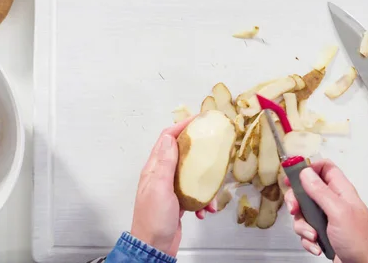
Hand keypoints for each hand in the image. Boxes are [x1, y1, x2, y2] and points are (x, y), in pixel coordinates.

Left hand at [131, 118, 215, 256]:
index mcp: (154, 168)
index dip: (183, 126)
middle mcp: (162, 175)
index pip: (168, 138)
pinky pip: (196, 194)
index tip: (200, 120)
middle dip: (199, 151)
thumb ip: (164, 162)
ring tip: (211, 193)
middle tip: (214, 147)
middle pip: (183, 153)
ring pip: (193, 174)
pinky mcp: (179, 201)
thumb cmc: (153, 220)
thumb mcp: (159, 187)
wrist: (154, 248)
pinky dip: (204, 201)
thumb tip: (168, 137)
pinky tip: (204, 210)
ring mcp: (171, 188)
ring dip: (205, 183)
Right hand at [284, 159, 367, 262]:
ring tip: (314, 235)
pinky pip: (306, 231)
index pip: (324, 168)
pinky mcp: (323, 233)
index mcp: (341, 191)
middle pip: (307, 190)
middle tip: (296, 209)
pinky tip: (317, 244)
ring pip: (303, 213)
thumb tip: (305, 172)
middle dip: (297, 201)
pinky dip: (308, 239)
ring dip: (303, 226)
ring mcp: (328, 218)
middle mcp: (334, 202)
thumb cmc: (361, 242)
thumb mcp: (339, 212)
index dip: (307, 168)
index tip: (292, 175)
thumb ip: (320, 191)